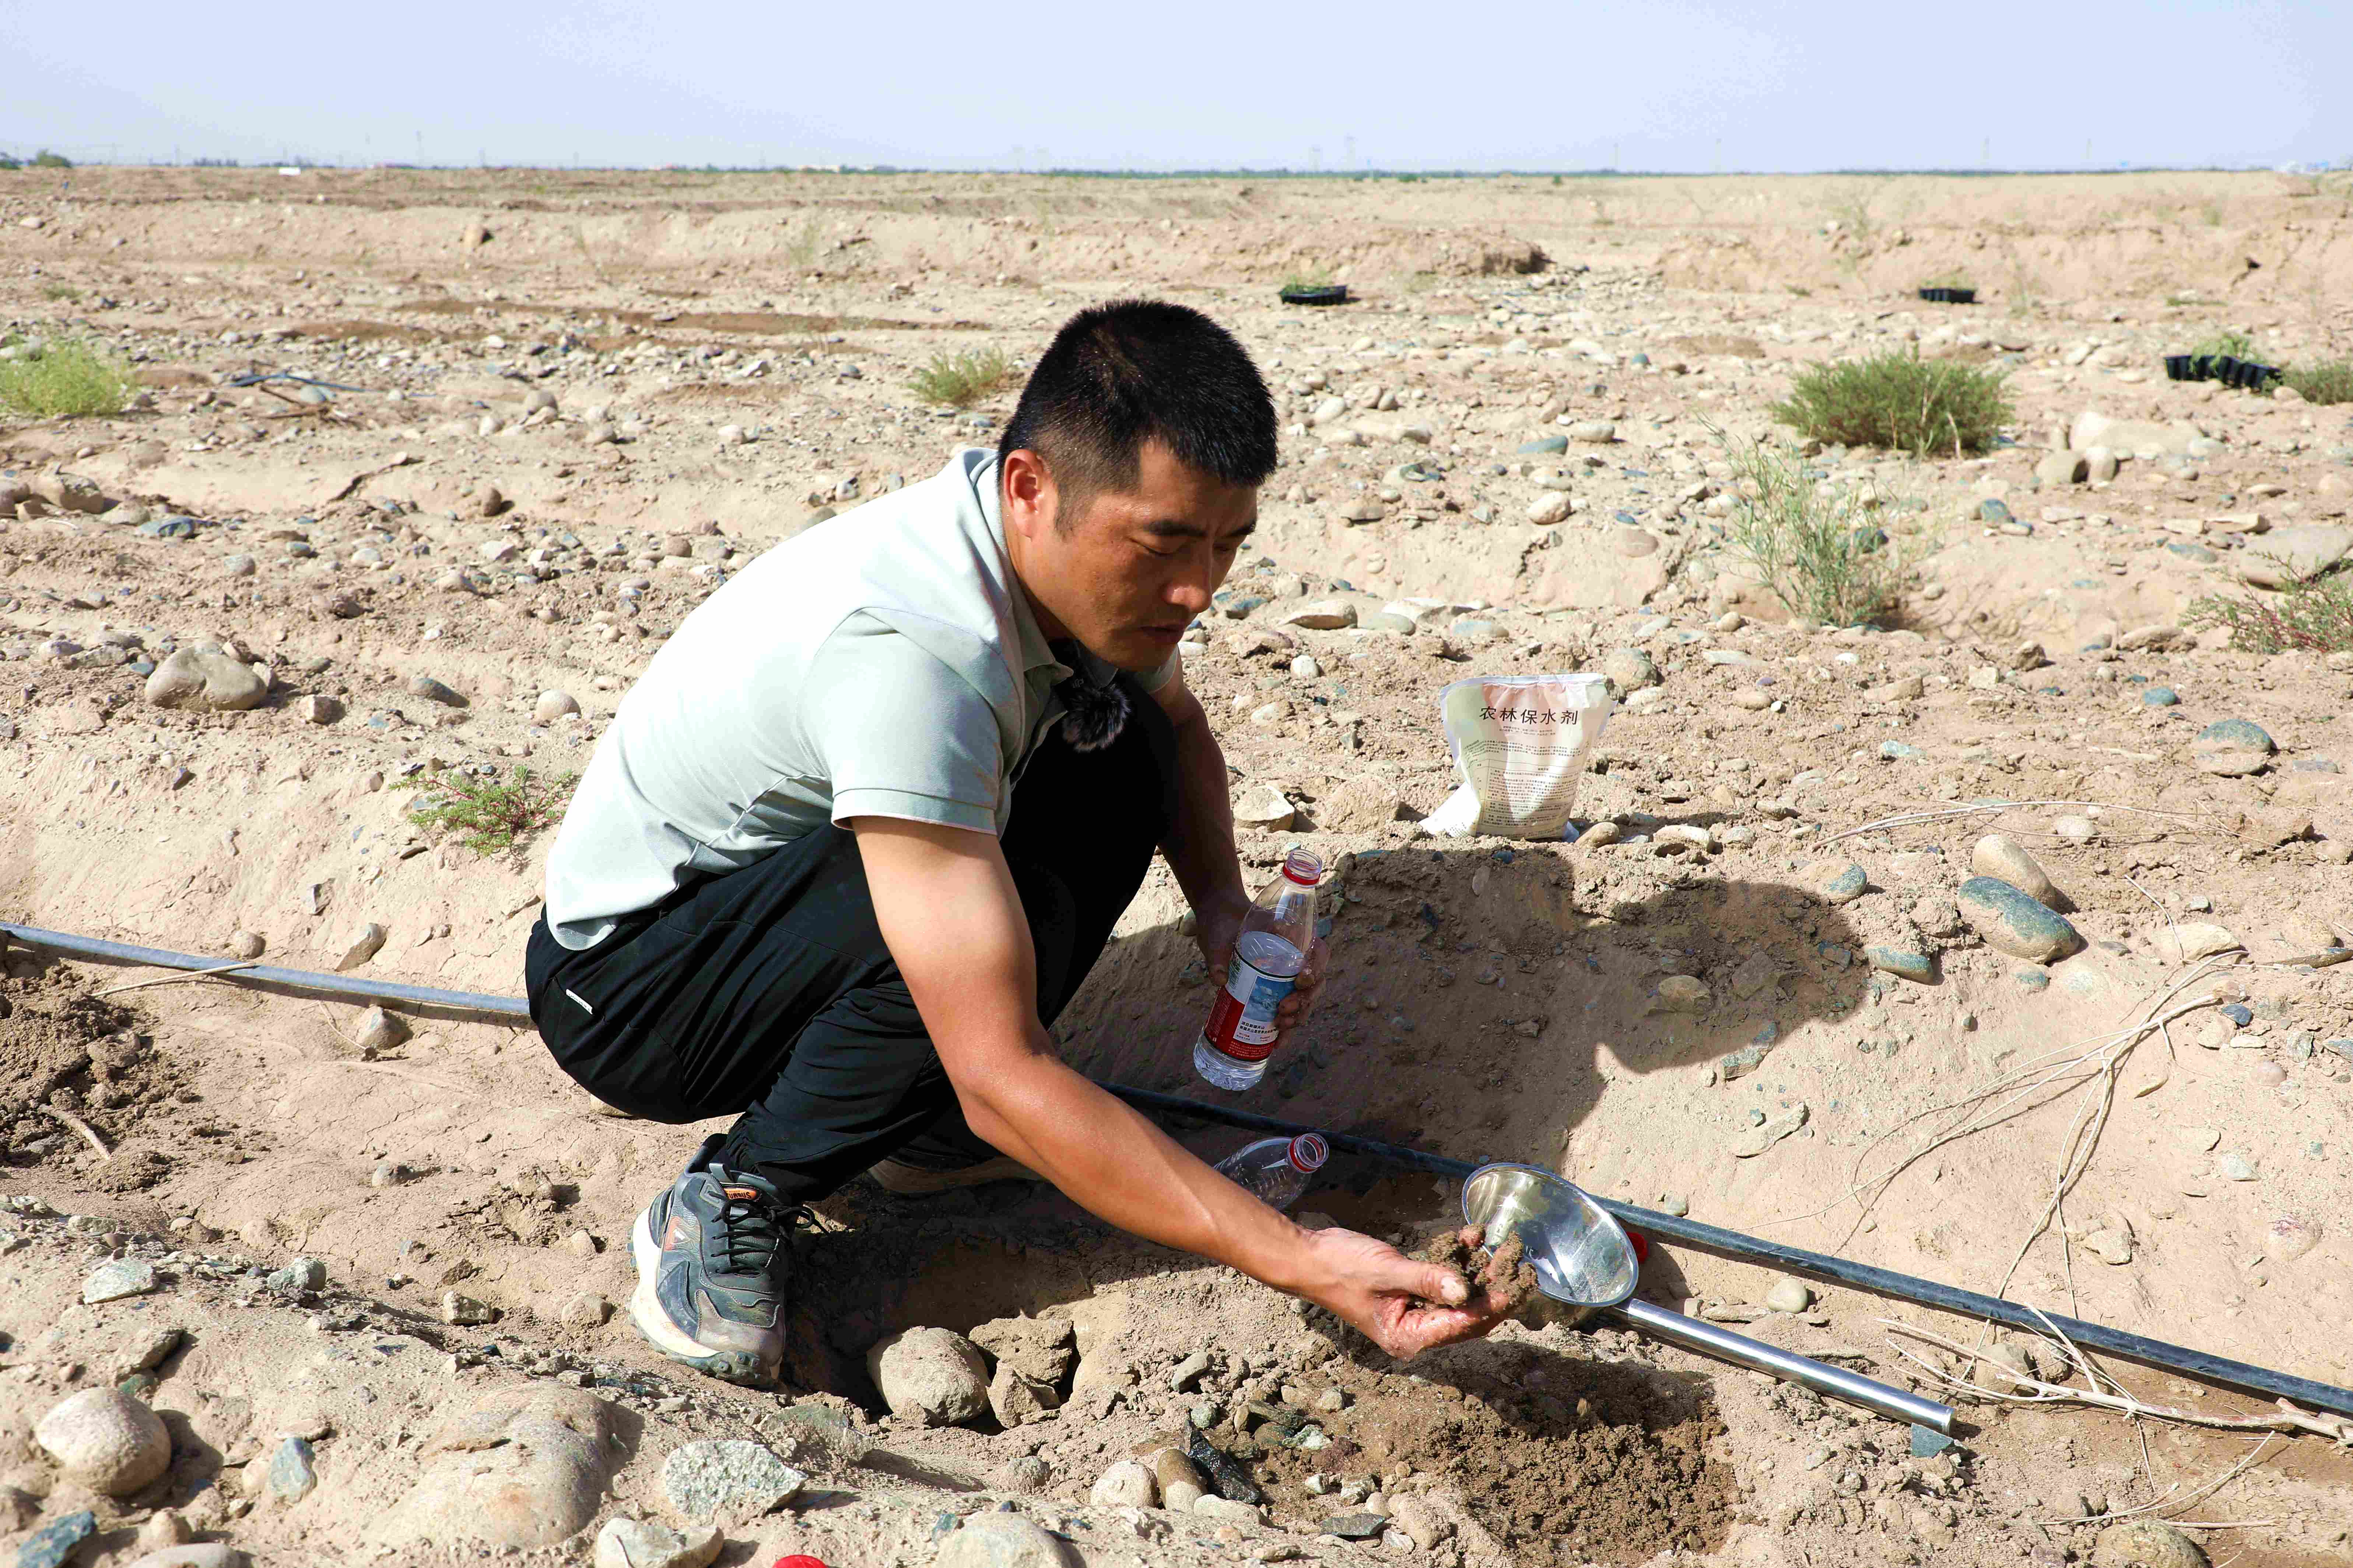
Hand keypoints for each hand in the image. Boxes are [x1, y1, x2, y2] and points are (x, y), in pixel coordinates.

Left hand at [1195, 899, 1327, 1055]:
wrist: (1218, 927)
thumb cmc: (1223, 926)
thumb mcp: (1219, 935)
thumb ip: (1218, 954)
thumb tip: (1220, 979)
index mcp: (1293, 936)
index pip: (1318, 951)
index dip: (1316, 967)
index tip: (1300, 979)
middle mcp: (1298, 957)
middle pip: (1316, 981)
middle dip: (1304, 999)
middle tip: (1283, 1009)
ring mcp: (1290, 976)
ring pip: (1307, 999)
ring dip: (1299, 1016)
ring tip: (1281, 1027)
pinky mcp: (1278, 991)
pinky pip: (1291, 1011)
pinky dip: (1287, 1029)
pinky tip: (1277, 1043)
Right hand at [1288, 1225, 1508, 1359]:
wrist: (1309, 1256)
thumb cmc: (1340, 1267)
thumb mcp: (1386, 1273)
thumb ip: (1428, 1280)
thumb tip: (1466, 1292)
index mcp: (1409, 1338)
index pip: (1462, 1326)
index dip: (1493, 1307)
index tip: (1517, 1285)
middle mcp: (1417, 1329)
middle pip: (1469, 1315)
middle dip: (1495, 1287)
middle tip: (1518, 1261)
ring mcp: (1416, 1310)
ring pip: (1461, 1295)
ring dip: (1480, 1269)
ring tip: (1502, 1244)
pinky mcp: (1413, 1290)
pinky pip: (1445, 1278)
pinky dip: (1459, 1258)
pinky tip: (1472, 1235)